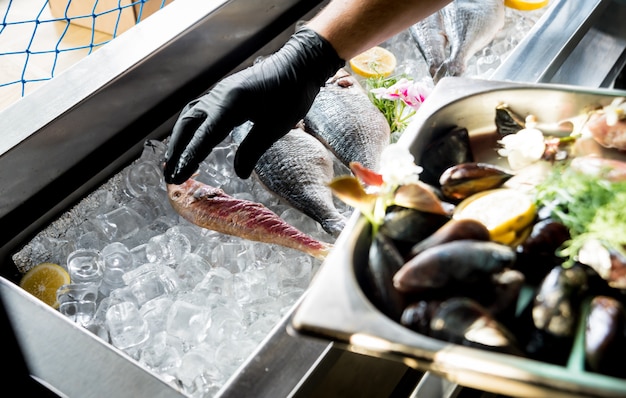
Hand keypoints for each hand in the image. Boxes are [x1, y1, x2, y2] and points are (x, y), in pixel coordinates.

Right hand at [163, 27, 344, 183]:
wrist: (299, 65)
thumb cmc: (291, 94)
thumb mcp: (275, 126)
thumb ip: (253, 149)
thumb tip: (238, 173)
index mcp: (231, 103)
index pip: (204, 134)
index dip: (189, 157)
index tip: (178, 176)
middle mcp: (219, 96)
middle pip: (188, 124)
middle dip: (177, 150)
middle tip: (170, 175)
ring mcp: (220, 92)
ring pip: (191, 116)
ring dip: (180, 139)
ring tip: (174, 162)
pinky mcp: (224, 93)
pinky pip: (200, 111)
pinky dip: (191, 128)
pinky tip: (191, 140)